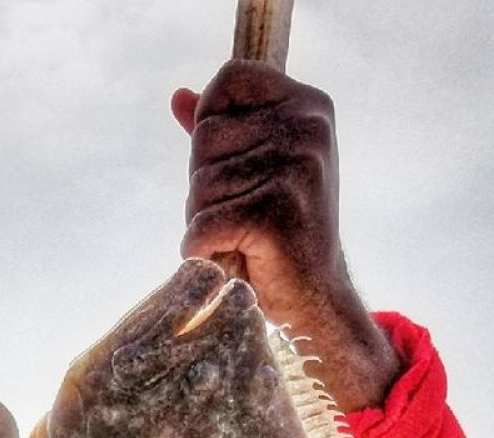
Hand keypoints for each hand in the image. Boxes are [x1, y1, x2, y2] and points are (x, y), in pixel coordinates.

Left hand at [172, 63, 399, 411]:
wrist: (315, 301)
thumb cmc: (280, 235)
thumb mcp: (256, 169)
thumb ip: (221, 129)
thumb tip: (178, 97)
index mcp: (309, 106)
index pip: (228, 81)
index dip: (210, 126)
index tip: (234, 167)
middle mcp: (307, 130)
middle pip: (205, 137)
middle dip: (206, 185)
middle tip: (242, 217)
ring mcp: (295, 171)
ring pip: (199, 187)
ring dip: (205, 222)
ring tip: (243, 241)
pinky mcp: (274, 215)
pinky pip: (202, 227)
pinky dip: (203, 252)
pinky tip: (233, 261)